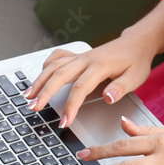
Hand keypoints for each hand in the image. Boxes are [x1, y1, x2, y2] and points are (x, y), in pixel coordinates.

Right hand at [23, 33, 155, 128]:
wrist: (136, 43)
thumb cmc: (136, 61)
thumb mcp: (135, 77)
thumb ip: (120, 88)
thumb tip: (107, 98)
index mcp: (100, 66)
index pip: (80, 88)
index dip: (70, 106)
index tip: (64, 121)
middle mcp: (86, 59)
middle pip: (59, 75)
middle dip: (44, 92)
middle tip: (33, 107)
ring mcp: (80, 56)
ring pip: (54, 66)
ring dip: (39, 80)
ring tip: (27, 96)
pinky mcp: (77, 55)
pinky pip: (57, 57)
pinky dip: (46, 66)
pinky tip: (39, 77)